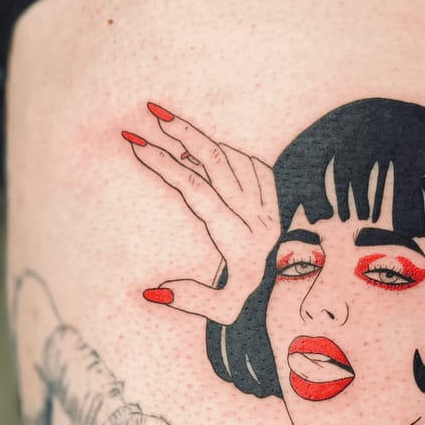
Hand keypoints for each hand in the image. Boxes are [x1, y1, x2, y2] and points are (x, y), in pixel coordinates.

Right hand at [124, 103, 278, 324]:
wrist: (286, 300)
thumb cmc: (247, 304)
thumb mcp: (223, 311)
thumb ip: (192, 299)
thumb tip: (155, 292)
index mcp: (240, 240)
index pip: (197, 192)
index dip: (166, 166)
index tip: (138, 146)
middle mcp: (257, 218)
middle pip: (217, 164)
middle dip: (183, 134)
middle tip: (154, 112)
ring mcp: (270, 207)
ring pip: (234, 160)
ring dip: (201, 142)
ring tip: (171, 132)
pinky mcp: (276, 201)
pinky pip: (253, 165)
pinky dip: (226, 155)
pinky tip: (202, 155)